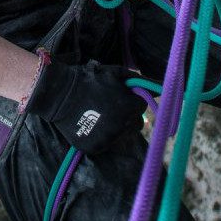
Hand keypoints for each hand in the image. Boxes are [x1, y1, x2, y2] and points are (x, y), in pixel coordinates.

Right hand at [23, 60, 144, 154]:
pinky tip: (93, 125)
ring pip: (123, 135)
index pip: (141, 107)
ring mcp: (109, 139)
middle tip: (113, 107)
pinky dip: (103, 136)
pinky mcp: (96, 148)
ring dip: (117, 127)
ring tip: (101, 116)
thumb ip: (140, 81)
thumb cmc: (90, 80)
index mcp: (130, 107)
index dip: (132, 100)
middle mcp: (122, 126)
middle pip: (136, 124)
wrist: (59, 94)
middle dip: (128, 115)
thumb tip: (160, 88)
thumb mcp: (116, 73)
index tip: (121, 95)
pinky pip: (107, 144)